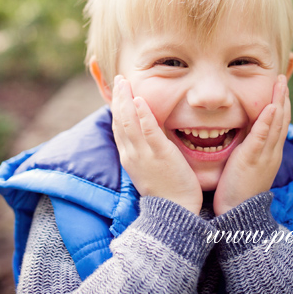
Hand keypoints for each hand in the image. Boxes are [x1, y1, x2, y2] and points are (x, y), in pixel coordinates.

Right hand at [111, 75, 202, 213]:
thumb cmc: (168, 194)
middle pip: (119, 121)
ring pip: (128, 122)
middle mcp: (132, 154)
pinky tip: (140, 101)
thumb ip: (148, 153)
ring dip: (125, 100)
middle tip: (119, 79)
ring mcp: (143, 154)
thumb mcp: (151, 170)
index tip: (119, 92)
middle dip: (118, 98)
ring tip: (124, 82)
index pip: (119, 128)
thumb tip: (149, 140)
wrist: (174, 214)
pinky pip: (148, 131)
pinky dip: (142, 115)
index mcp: (130, 157)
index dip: (117, 108)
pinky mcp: (160, 155)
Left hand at [213, 75, 289, 214]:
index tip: (279, 87)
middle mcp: (271, 152)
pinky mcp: (252, 160)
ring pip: (276, 124)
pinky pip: (262, 137)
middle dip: (282, 97)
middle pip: (281, 119)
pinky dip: (268, 121)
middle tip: (282, 78)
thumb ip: (247, 148)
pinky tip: (271, 107)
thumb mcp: (245, 164)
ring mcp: (264, 156)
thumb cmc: (237, 191)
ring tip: (280, 84)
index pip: (278, 123)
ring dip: (279, 101)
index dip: (280, 104)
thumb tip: (243, 133)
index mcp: (270, 152)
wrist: (237, 214)